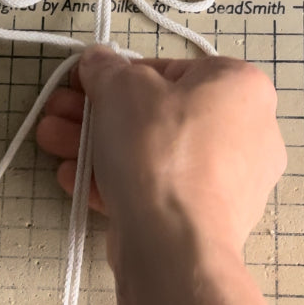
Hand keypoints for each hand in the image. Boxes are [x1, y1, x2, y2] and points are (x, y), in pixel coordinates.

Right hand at [36, 45, 286, 252]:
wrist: (175, 243)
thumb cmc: (158, 151)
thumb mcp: (120, 89)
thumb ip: (105, 68)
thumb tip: (98, 61)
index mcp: (241, 86)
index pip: (170, 69)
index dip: (117, 75)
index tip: (82, 84)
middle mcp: (249, 131)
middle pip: (159, 115)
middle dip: (98, 114)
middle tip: (59, 114)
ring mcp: (234, 181)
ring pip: (155, 155)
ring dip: (100, 147)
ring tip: (53, 146)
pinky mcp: (212, 219)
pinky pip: (162, 189)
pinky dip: (121, 182)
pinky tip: (76, 180)